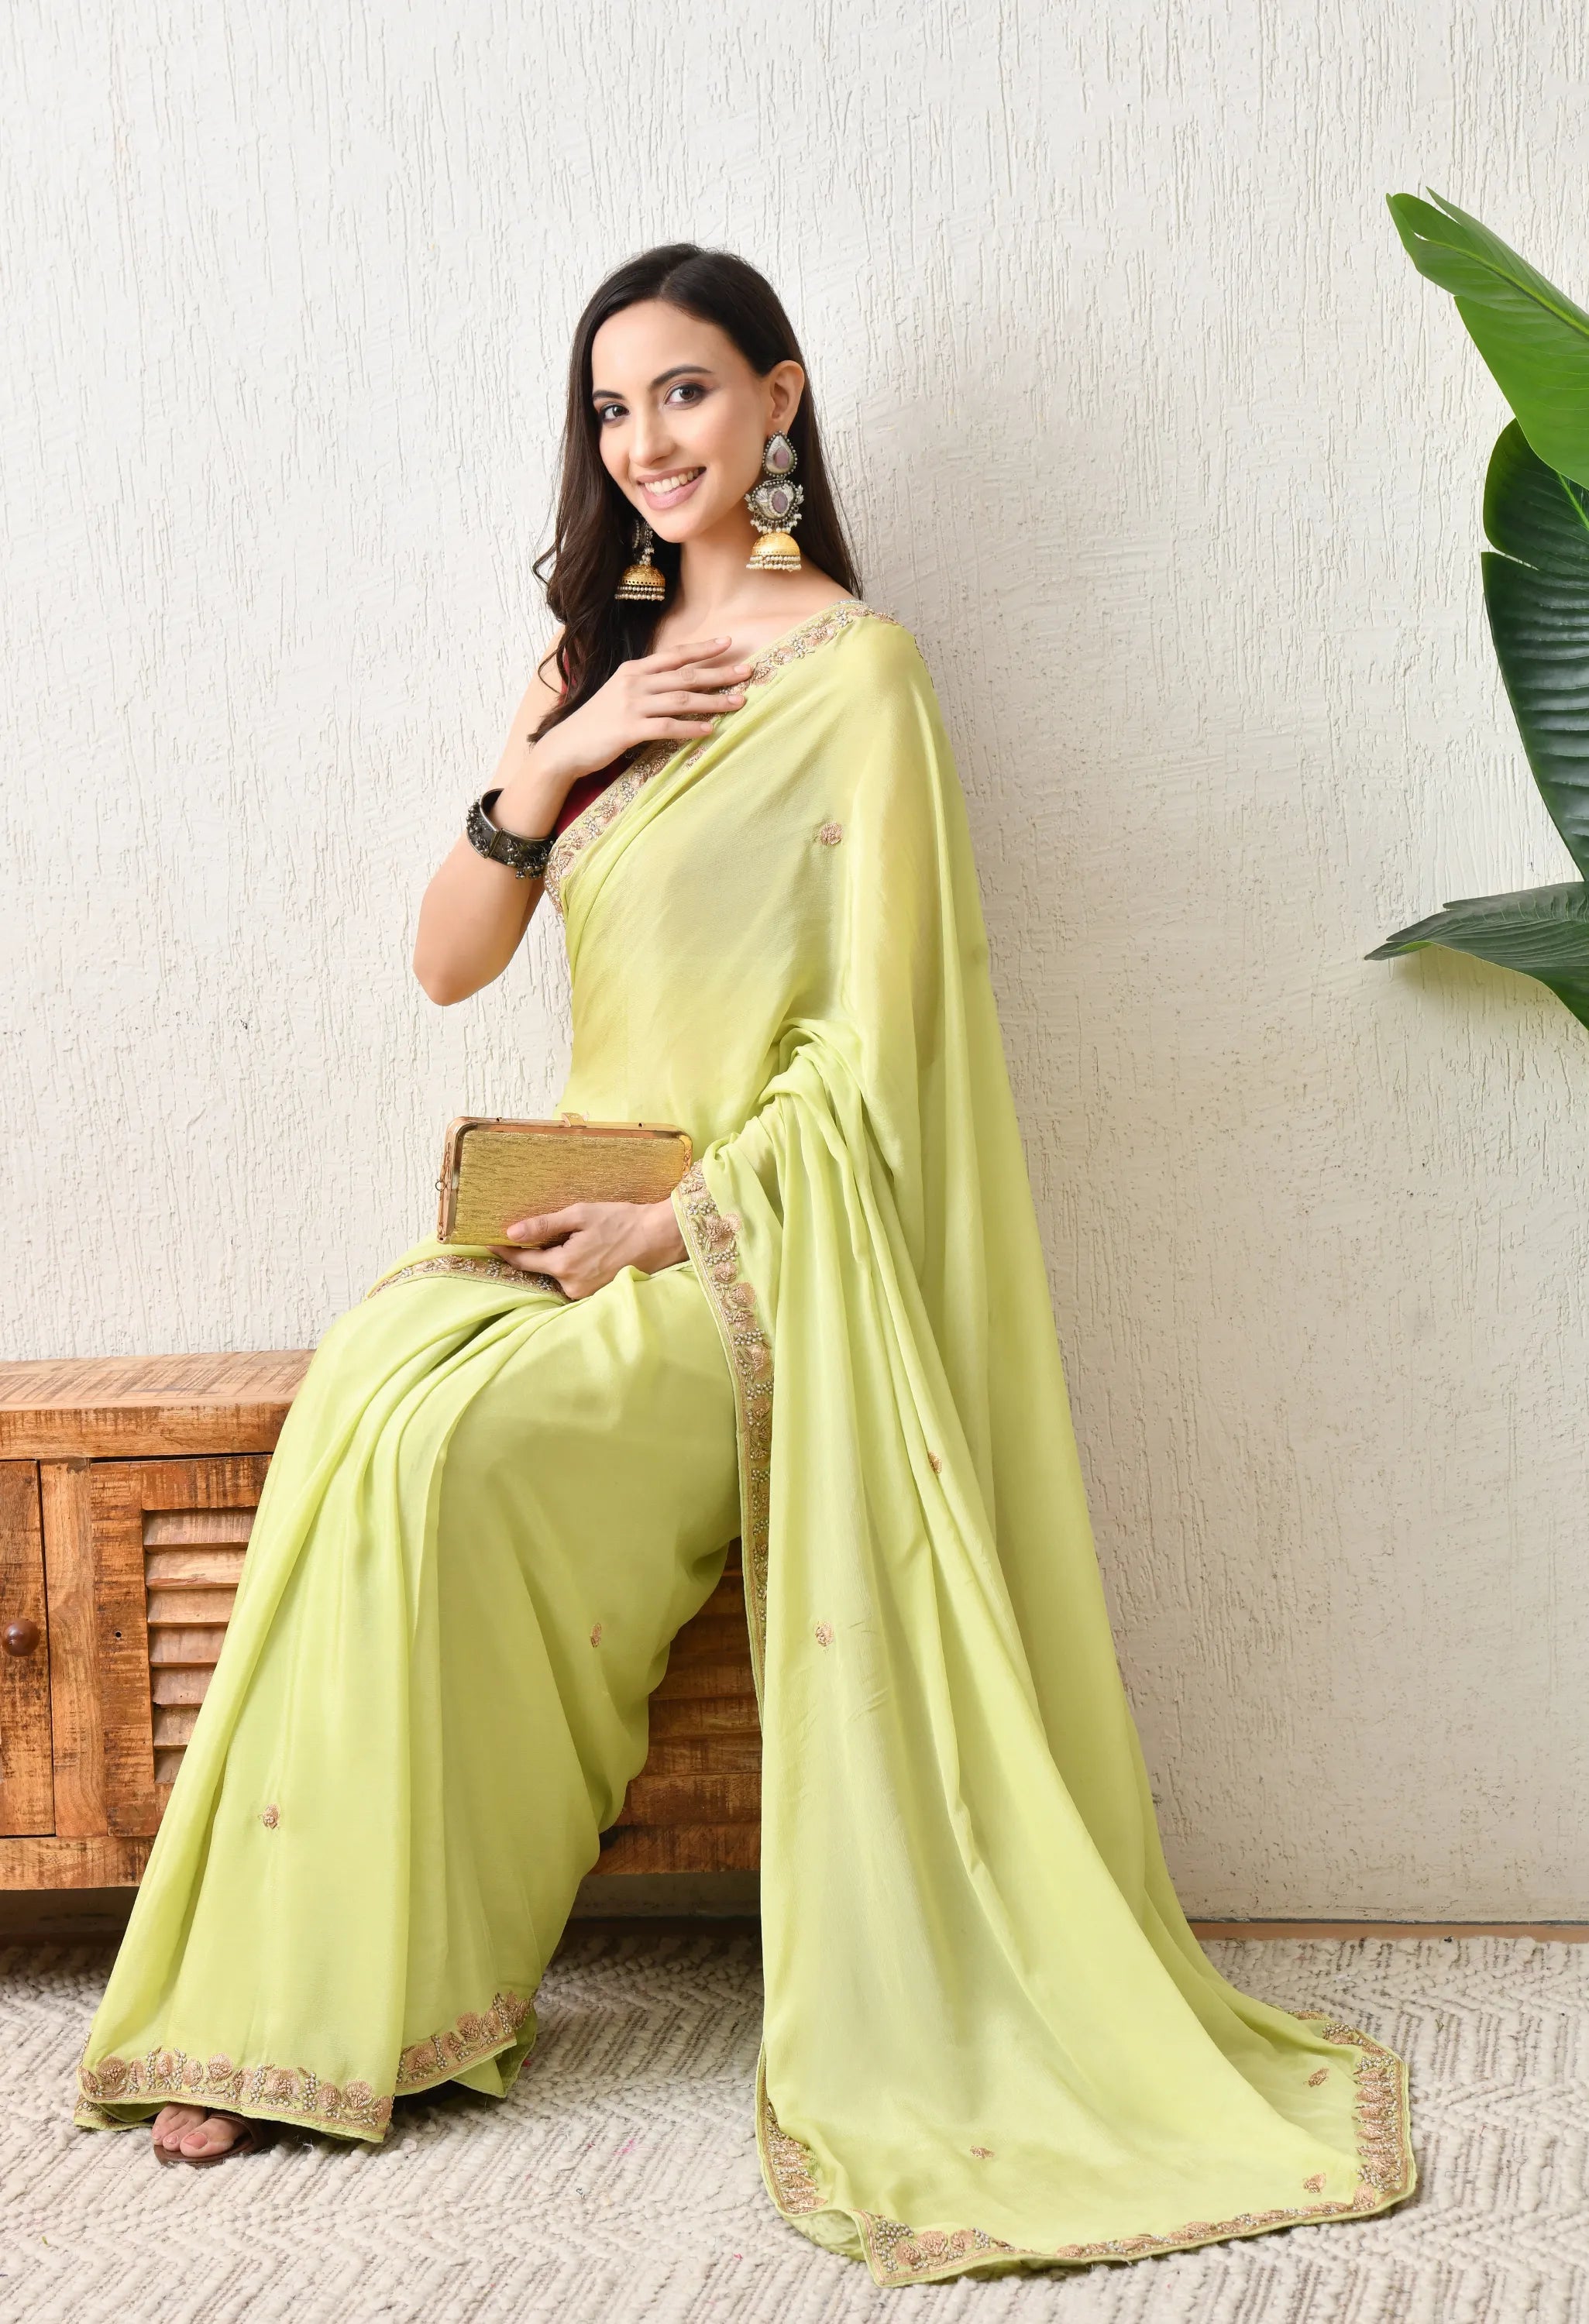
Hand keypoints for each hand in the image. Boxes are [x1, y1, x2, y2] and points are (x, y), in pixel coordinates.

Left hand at [492, 1198, 687, 1300]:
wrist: (659, 1236)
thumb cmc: (621, 1221)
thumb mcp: (580, 1215)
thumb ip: (544, 1225)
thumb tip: (511, 1232)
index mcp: (564, 1265)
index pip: (522, 1262)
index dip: (503, 1251)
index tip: (487, 1242)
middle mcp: (571, 1286)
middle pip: (540, 1269)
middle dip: (535, 1252)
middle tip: (532, 1231)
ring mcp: (585, 1293)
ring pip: (557, 1275)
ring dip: (555, 1259)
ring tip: (568, 1237)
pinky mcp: (596, 1294)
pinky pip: (573, 1280)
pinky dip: (570, 1266)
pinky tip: (582, 1249)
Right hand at [528, 638, 752, 788]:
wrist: (566, 746)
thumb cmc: (597, 722)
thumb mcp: (620, 694)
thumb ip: (646, 685)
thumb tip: (677, 683)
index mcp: (633, 670)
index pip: (674, 655)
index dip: (702, 649)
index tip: (729, 642)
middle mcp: (634, 683)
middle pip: (685, 676)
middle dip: (719, 673)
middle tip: (747, 672)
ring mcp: (631, 705)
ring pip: (681, 700)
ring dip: (713, 701)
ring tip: (739, 703)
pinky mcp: (628, 729)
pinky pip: (667, 727)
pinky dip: (690, 728)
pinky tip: (709, 730)